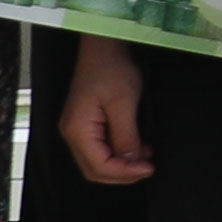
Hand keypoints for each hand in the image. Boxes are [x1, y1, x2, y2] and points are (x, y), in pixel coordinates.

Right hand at [60, 39, 151, 185]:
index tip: (148, 168)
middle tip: (147, 168)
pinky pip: (100, 148)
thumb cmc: (111, 68)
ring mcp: (77, 129)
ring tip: (145, 157)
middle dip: (122, 174)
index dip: (125, 172)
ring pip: (97, 161)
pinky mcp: (86, 124)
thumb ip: (127, 136)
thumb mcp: (124, 103)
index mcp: (77, 130)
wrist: (103, 47)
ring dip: (121, 164)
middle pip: (94, 170)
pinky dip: (118, 153)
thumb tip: (132, 161)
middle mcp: (72, 133)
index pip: (99, 166)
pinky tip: (136, 147)